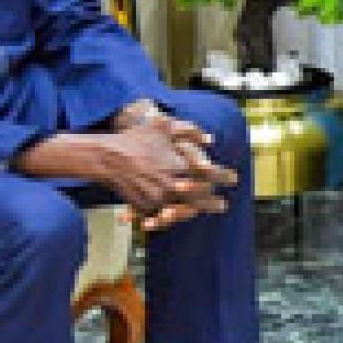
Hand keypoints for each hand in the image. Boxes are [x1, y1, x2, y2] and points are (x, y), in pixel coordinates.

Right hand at [16, 113, 237, 230]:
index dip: (224, 177)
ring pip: (184, 210)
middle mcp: (174, 185)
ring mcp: (160, 198)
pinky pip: (162, 215)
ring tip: (204, 213)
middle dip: (214, 202)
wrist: (108, 158)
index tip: (234, 178)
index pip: (211, 174)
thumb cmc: (136, 139)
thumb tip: (210, 140)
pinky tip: (178, 216)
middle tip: (222, 205)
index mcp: (181, 166)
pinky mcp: (146, 208)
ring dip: (196, 211)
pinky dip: (171, 216)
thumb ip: (189, 131)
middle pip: (201, 198)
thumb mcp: (164, 126)